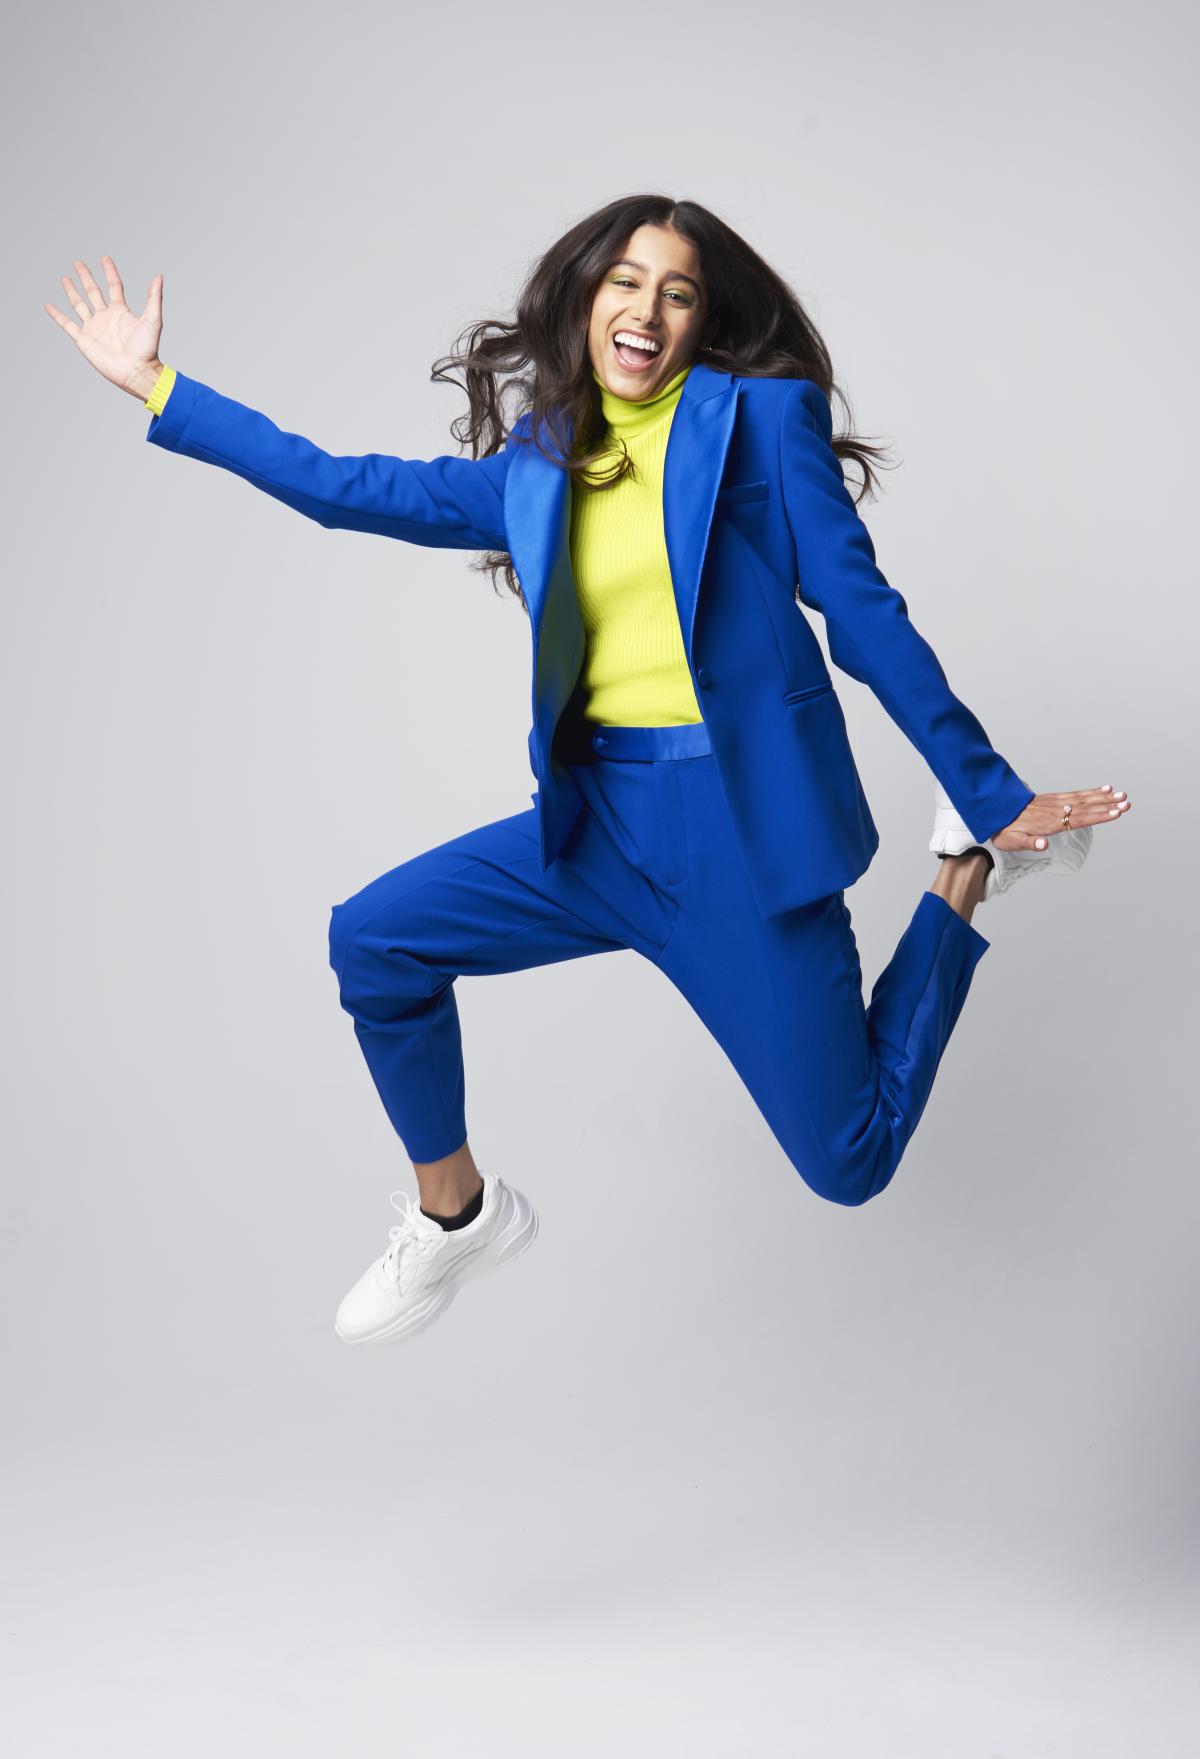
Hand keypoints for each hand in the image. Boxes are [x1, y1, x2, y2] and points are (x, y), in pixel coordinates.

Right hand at [44, 255, 164, 400]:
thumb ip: (153, 297)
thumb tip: (159, 276)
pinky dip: (57, 315)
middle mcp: (106, 317)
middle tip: (78, 263)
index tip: (104, 258)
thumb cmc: (147, 349)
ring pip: (79, 304)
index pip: (113, 286)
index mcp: (121, 311)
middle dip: (86, 277)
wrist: (137, 371)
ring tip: (65, 278)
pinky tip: (49, 306)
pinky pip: (67, 324)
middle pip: (93, 292)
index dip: (109, 272)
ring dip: (72, 291)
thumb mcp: (153, 320)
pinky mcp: (84, 339)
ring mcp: (94, 328)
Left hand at [992, 785, 1130, 850]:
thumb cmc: (1004, 830)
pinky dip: (1091, 792)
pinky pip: (1076, 794)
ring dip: (1104, 797)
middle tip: (1127, 802)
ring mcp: (1056, 803)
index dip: (1098, 816)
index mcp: (1050, 823)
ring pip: (1084, 799)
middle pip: (1086, 807)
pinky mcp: (1054, 799)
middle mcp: (1056, 811)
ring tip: (1122, 795)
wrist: (993, 810)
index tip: (1115, 813)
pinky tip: (1104, 789)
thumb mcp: (1012, 842)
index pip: (1078, 819)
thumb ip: (1029, 843)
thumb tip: (1044, 845)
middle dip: (1108, 805)